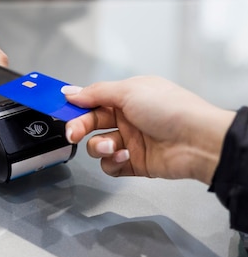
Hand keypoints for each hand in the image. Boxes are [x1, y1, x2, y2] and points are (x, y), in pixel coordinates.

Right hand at [63, 76, 234, 184]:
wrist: (197, 141)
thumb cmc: (170, 109)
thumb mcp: (129, 91)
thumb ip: (96, 93)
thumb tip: (71, 91)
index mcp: (127, 96)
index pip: (93, 99)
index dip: (75, 104)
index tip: (59, 109)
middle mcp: (128, 117)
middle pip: (91, 122)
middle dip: (79, 127)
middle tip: (72, 132)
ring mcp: (131, 141)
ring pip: (98, 145)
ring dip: (99, 146)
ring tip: (112, 147)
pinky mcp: (135, 163)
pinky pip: (111, 165)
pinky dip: (113, 162)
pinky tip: (125, 157)